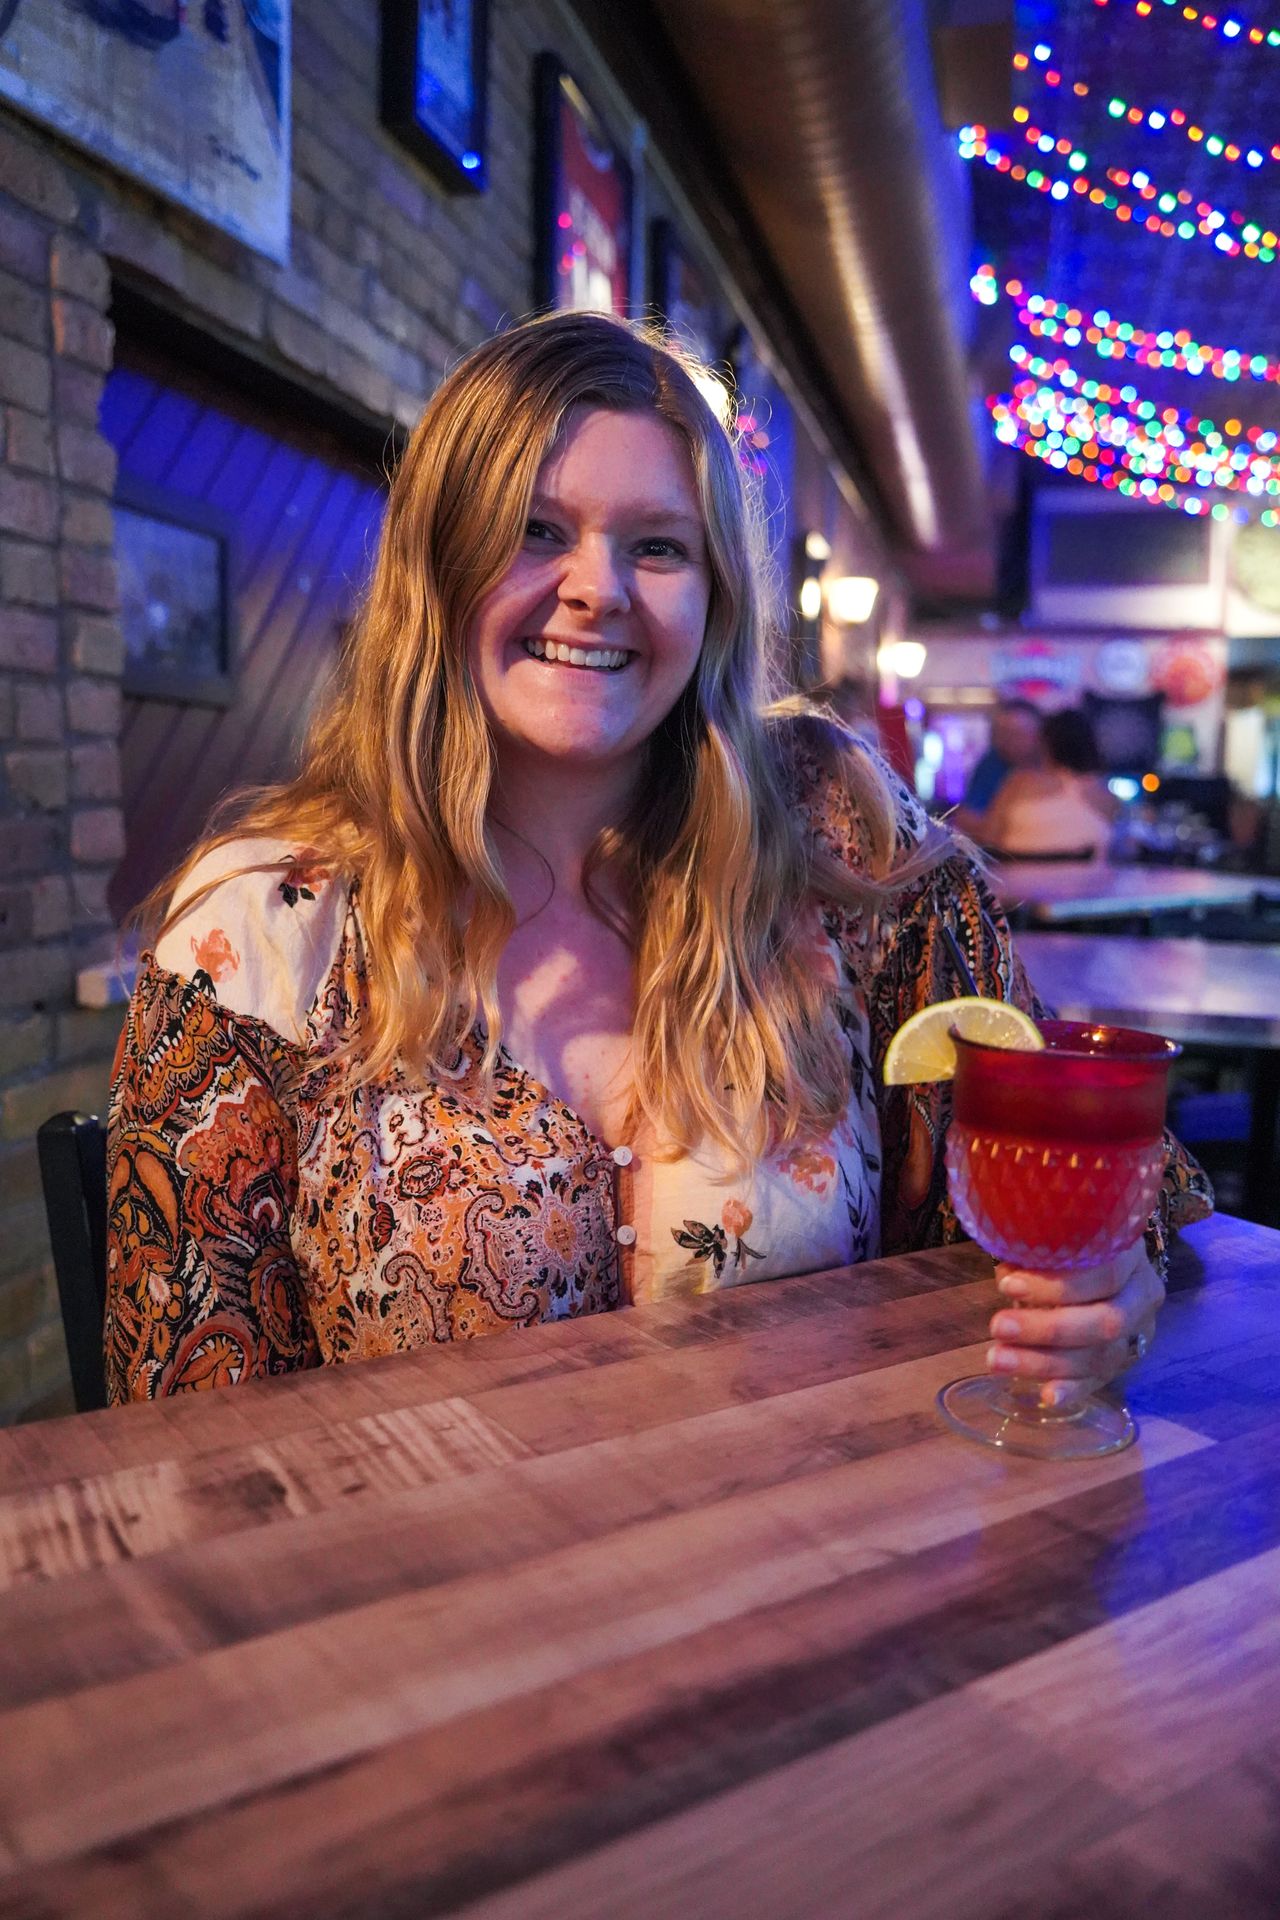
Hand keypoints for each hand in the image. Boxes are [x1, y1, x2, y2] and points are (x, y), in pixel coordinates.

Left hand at [985, 1240, 1164, 1410]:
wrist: (1109, 1267)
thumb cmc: (1073, 1246)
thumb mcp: (1062, 1237)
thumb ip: (1040, 1250)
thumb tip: (1008, 1272)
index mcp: (1130, 1256)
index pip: (1105, 1273)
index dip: (1057, 1284)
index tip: (1007, 1285)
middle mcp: (1142, 1296)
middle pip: (1105, 1321)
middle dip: (1047, 1328)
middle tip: (999, 1327)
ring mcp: (1138, 1333)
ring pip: (1100, 1356)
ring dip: (1045, 1362)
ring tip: (999, 1359)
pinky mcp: (1124, 1362)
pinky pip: (1100, 1380)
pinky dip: (1073, 1390)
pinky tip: (1046, 1396)